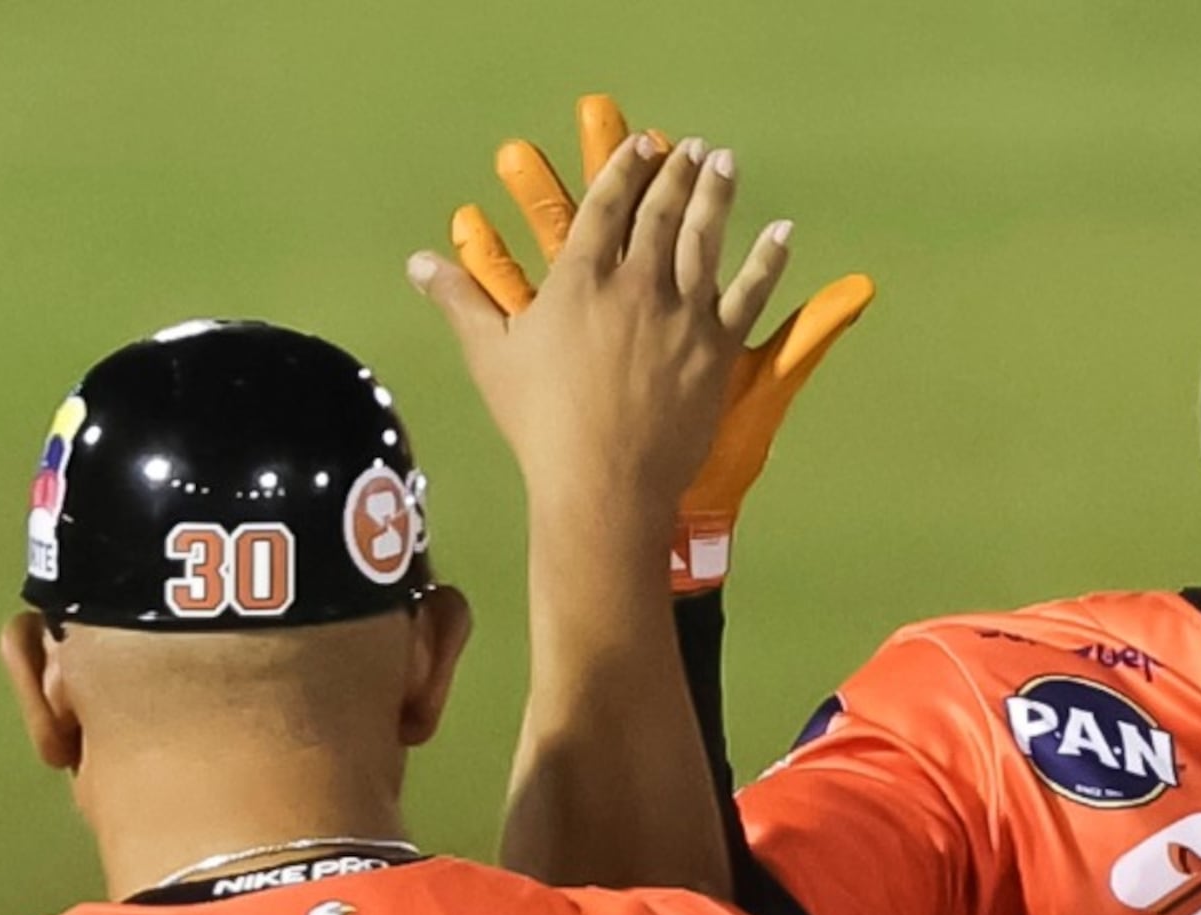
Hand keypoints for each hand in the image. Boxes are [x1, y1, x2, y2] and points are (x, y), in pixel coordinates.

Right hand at [452, 94, 874, 588]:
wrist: (604, 483)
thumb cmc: (541, 425)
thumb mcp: (492, 359)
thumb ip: (462, 302)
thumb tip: (418, 263)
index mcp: (581, 279)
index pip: (606, 206)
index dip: (625, 169)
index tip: (642, 146)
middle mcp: (637, 283)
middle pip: (661, 212)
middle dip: (676, 172)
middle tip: (690, 146)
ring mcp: (683, 314)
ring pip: (705, 239)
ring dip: (717, 195)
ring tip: (724, 163)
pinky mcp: (718, 348)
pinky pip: (750, 293)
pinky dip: (768, 260)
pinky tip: (782, 234)